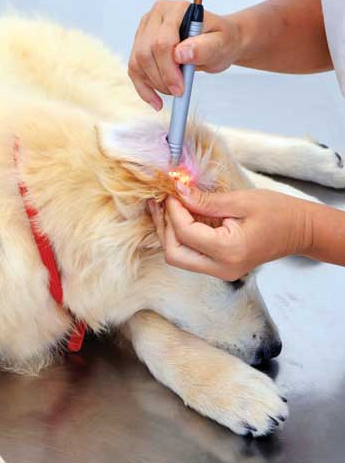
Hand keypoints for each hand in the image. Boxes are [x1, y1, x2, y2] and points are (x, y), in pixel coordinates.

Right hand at [128, 0, 241, 109]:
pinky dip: (144, 89)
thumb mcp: (221, 43)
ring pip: (137, 62)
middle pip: (146, 52)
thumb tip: (180, 53)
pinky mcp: (140, 44)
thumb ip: (204, 47)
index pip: (162, 42)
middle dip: (161, 78)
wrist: (217, 42)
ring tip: (172, 92)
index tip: (180, 88)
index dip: (168, 69)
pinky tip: (156, 100)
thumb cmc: (220, 40)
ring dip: (153, 84)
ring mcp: (145, 30)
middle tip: (178, 92)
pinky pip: (134, 69)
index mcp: (176, 10)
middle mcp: (156, 16)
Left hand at [148, 185, 313, 279]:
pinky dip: (181, 237)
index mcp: (228, 251)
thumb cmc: (277, 212)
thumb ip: (205, 201)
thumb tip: (177, 191)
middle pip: (174, 254)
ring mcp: (220, 272)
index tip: (170, 190)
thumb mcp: (240, 201)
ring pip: (179, 257)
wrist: (300, 231)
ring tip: (166, 206)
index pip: (185, 233)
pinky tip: (179, 216)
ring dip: (169, 232)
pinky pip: (191, 256)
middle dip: (164, 226)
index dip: (173, 210)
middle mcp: (221, 268)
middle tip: (162, 201)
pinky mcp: (220, 269)